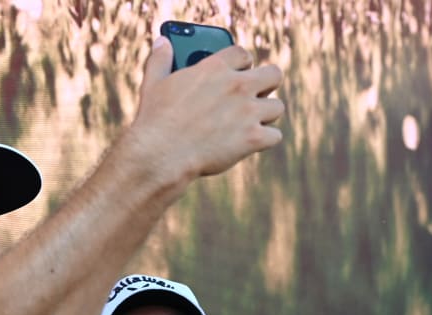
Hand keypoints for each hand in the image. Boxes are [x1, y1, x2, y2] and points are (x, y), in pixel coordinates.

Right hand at [126, 37, 284, 182]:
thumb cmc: (155, 120)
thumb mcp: (153, 83)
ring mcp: (248, 112)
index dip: (242, 64)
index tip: (239, 72)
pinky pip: (275, 135)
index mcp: (216, 68)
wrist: (161, 154)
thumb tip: (162, 43)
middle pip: (274, 74)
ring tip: (252, 122)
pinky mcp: (253, 138)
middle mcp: (238, 86)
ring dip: (267, 114)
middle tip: (255, 96)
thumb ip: (161, 59)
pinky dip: (265, 140)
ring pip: (277, 107)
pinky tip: (253, 143)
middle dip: (267, 85)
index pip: (243, 54)